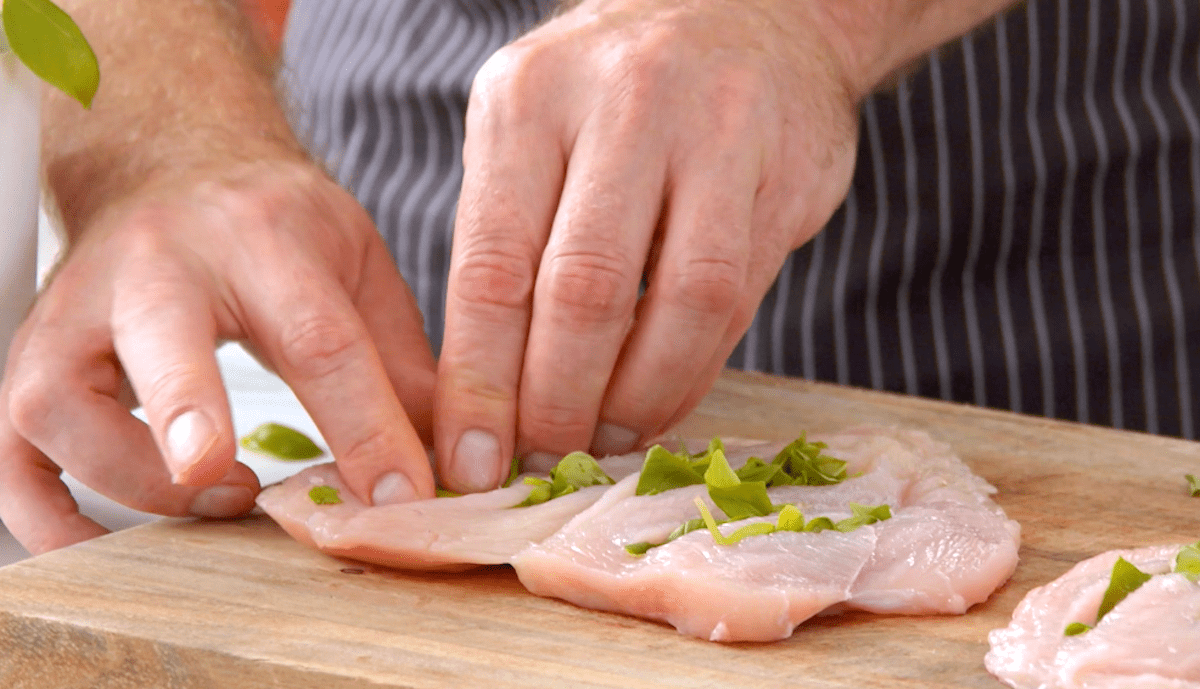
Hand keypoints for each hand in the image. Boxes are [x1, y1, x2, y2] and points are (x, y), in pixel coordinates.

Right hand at [0, 161, 435, 554]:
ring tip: (213, 496)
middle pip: (160, 337)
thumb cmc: (271, 220)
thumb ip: (401, 361)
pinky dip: (42, 511)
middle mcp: (157, 265)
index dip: (366, 428)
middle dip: (188, 412)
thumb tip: (453, 460)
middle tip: (226, 483)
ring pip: (57, 400)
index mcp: (261, 236)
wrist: (173, 162)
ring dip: (128, 475)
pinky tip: (99, 542)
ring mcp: (80, 310)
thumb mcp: (356, 263)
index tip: (402, 497)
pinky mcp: (35, 354)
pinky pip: (7, 446)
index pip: (320, 338)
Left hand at [436, 0, 861, 490]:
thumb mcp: (533, 138)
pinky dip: (692, 370)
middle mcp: (620, 103)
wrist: (749, 15)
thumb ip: (507, 248)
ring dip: (636, 399)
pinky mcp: (787, 169)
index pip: (490, 266)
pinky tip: (661, 402)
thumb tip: (483, 402)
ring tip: (605, 443)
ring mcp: (716, 130)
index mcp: (526, 100)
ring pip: (678, 303)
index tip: (470, 459)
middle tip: (541, 463)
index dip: (479, 381)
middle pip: (581, 292)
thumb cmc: (613, 101)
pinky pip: (739, 298)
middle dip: (556, 404)